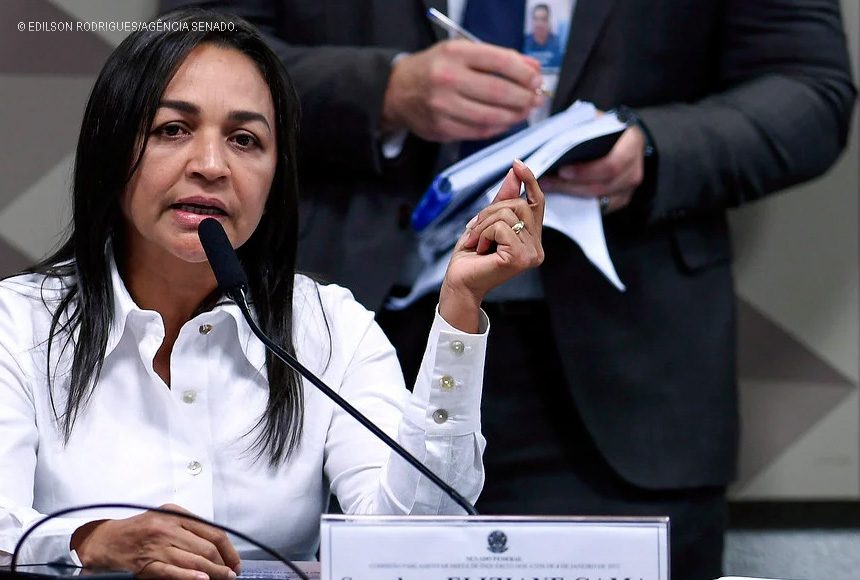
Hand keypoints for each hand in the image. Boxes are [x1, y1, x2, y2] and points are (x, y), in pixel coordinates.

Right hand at [71, 503, 240, 579]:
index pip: (212, 532)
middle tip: (231, 574)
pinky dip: (190, 577)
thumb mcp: (164, 517)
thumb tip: (216, 542)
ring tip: (224, 579)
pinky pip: (173, 572)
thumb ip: (188, 525)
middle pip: (206, 548)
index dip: (228, 549)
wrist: (105, 540)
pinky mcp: (147, 564)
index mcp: (176, 515)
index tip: (235, 561)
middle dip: (223, 564)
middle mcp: (168, 528)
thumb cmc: (138, 529)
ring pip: (194, 561)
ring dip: (213, 573)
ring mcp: (157, 547)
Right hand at [381, 40, 543, 141]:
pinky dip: (497, 127)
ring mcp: (443, 106)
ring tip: (525, 111)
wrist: (397, 91)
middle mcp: (447, 78)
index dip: (524, 73)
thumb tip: (531, 68)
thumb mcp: (461, 52)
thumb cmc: (434, 68)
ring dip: (514, 116)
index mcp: (455, 53)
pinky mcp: (442, 128)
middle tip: (536, 99)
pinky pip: (478, 131)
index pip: (500, 61)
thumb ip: (496, 58)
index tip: (537, 79)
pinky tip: (506, 122)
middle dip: (524, 97)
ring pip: (490, 115)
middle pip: (498, 91)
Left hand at [440, 159, 544, 331]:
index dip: (529, 181)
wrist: (458, 282)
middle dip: (490, 211)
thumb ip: (503, 199)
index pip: (537, 203)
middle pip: (518, 204)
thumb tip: (515, 172)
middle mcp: (537, 248)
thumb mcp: (486, 221)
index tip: (517, 163)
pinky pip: (501, 227)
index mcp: (532, 239)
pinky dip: (484, 234)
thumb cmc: (471, 257)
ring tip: (477, 242)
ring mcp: (531, 254)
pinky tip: (480, 249)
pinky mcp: (521, 258)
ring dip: (484, 224)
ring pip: (508, 214)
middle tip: (475, 229)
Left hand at [539, 125, 645, 213]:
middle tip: (547, 182)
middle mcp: (634, 168)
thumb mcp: (594, 119)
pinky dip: (578, 203)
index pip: (611, 164)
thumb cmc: (604, 127)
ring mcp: (628, 187)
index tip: (561, 171)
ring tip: (548, 187)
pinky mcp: (620, 198)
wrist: (621, 137)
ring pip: (598, 199)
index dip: (585, 171)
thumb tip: (551, 144)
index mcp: (631, 143)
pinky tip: (559, 195)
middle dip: (571, 186)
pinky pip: (598, 206)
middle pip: (602, 186)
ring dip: (571, 195)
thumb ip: (578, 128)